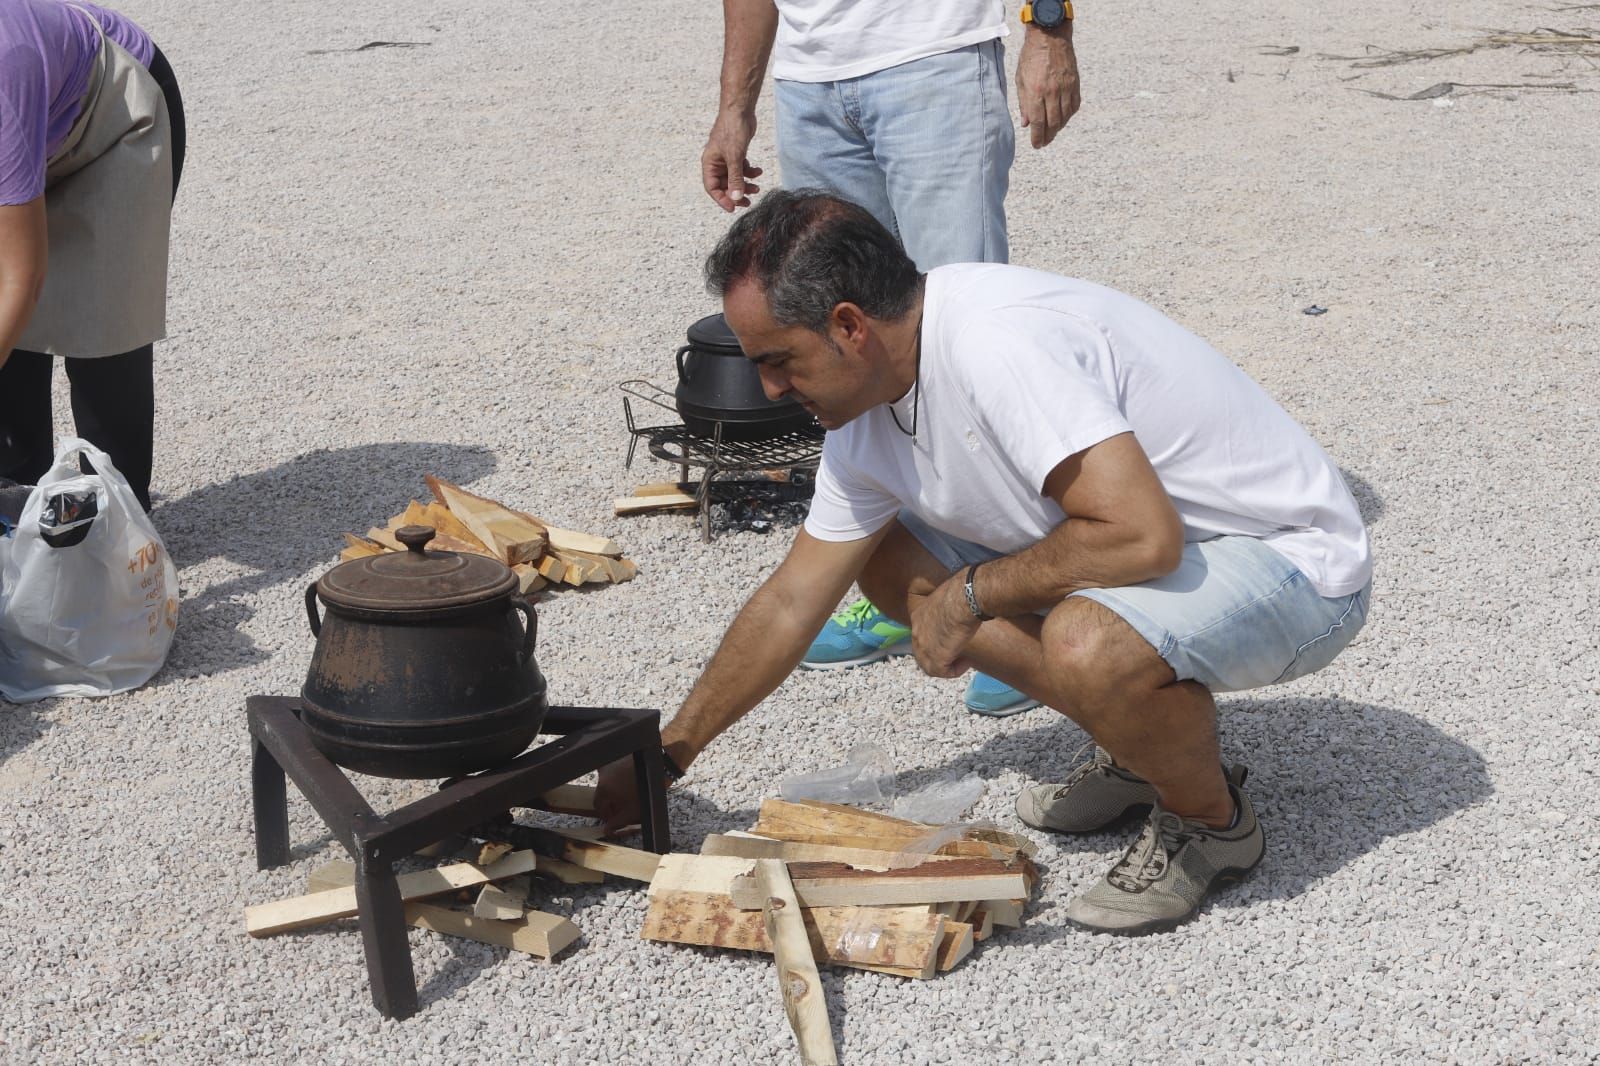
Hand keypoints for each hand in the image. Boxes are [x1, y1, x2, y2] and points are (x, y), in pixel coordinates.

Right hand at [594, 756, 642, 837]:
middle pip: (603, 793)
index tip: (612, 819)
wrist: (659, 768)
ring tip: (628, 799)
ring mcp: (611, 765)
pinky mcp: (619, 759)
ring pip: (609, 784)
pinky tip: (630, 785)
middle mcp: (604, 774)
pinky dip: (620, 781)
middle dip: (611, 804)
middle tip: (621, 811)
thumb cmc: (646, 790)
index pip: (598, 805)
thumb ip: (617, 822)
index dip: (605, 814)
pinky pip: (616, 774)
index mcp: (603, 787)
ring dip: (615, 793)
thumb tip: (606, 830)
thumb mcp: (631, 811)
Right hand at [702, 111, 763, 210]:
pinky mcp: (736, 154)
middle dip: (736, 194)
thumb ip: (735, 179)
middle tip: (748, 202)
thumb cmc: (732, 130)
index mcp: (709, 164)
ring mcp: (726, 158)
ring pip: (735, 178)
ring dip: (746, 184)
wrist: (740, 110)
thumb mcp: (734, 158)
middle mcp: (716, 163)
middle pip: (724, 185)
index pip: (712, 188)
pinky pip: (742, 169)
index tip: (733, 208)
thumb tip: (736, 198)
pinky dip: (750, 172)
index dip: (722, 199)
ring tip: (757, 188)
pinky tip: (759, 171)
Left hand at [910, 577, 982, 678]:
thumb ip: (951, 607)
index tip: (953, 640)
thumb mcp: (950, 598)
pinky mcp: (935, 658)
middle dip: (940, 656)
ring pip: (930, 665)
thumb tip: (964, 605)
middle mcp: (916, 632)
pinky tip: (967, 662)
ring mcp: (923, 647)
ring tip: (964, 660)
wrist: (965, 598)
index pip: (922, 635)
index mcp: (918, 616)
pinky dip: (955, 670)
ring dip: (947, 665)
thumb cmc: (963, 593)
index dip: (936, 641)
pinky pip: (943, 672)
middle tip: (958, 654)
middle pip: (923, 653)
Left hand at [1016, 28, 1080, 148]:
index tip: (1036, 145)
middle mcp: (1052, 92)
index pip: (1037, 122)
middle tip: (1044, 142)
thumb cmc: (1031, 56)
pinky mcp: (1075, 83)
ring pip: (1065, 116)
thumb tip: (1026, 123)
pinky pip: (1074, 105)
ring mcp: (1065, 88)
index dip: (1037, 137)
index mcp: (1035, 91)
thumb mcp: (1020, 79)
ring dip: (1058, 128)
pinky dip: (1069, 115)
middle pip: (1053, 123)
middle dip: (1048, 136)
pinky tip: (1063, 118)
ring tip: (1052, 132)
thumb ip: (1023, 103)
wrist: (1050, 36)